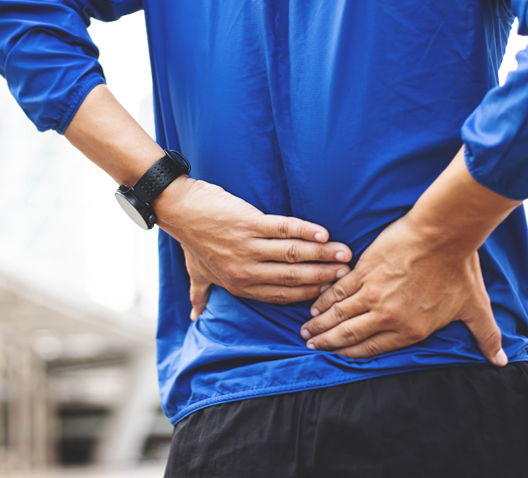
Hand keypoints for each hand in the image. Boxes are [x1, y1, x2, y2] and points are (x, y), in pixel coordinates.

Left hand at [155, 177, 351, 318]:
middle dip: (322, 277)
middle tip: (347, 275)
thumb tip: (195, 317)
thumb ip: (200, 295)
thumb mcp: (196, 273)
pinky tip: (324, 235)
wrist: (180, 211)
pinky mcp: (249, 224)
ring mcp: (247, 247)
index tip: (329, 292)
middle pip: (292, 277)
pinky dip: (306, 232)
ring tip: (345, 255)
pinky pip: (284, 229)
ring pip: (292, 255)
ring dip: (321, 255)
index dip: (307, 294)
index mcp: (239, 285)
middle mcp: (245, 271)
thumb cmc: (191, 241)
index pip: (281, 294)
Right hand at [299, 212, 506, 365]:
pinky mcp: (364, 271)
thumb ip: (486, 336)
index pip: (372, 349)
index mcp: (410, 329)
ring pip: (339, 314)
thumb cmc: (460, 269)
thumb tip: (501, 360)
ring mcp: (373, 293)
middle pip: (349, 335)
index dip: (349, 355)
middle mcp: (387, 315)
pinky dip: (324, 299)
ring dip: (320, 324)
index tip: (334, 356)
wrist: (443, 234)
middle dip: (327, 343)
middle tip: (311, 346)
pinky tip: (315, 305)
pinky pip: (338, 290)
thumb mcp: (475, 307)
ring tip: (306, 331)